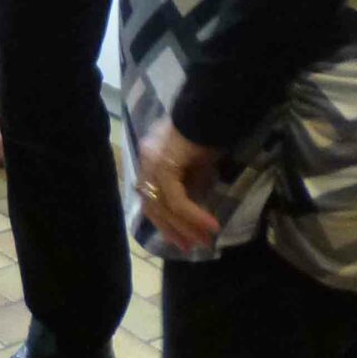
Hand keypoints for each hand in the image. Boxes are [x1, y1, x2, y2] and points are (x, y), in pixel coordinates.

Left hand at [133, 119, 222, 251]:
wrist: (210, 110)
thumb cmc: (207, 134)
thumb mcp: (198, 166)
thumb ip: (190, 185)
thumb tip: (192, 213)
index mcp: (151, 161)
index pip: (151, 199)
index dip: (164, 222)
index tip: (181, 241)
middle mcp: (146, 162)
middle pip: (153, 206)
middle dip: (173, 230)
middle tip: (191, 247)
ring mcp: (152, 163)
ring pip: (163, 206)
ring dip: (185, 227)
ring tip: (204, 241)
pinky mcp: (164, 165)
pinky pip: (176, 199)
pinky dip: (193, 214)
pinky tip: (210, 225)